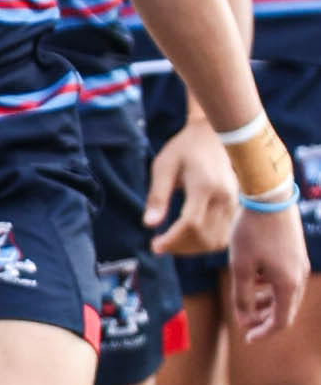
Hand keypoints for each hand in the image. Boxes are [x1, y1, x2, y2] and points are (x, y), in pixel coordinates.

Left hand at [146, 118, 237, 254]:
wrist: (214, 135)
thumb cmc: (184, 148)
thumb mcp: (164, 166)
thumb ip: (157, 196)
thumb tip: (149, 224)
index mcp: (205, 185)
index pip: (191, 224)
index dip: (172, 240)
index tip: (154, 246)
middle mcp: (224, 197)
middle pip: (204, 237)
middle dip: (179, 247)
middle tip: (158, 245)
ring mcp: (233, 203)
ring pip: (216, 241)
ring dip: (192, 249)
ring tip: (171, 243)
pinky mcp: (235, 207)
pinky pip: (222, 236)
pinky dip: (204, 243)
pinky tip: (186, 238)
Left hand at [227, 198, 309, 342]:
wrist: (268, 197)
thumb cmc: (251, 232)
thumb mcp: (240, 267)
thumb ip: (242, 297)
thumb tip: (244, 321)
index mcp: (288, 285)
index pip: (280, 321)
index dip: (263, 332)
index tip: (247, 338)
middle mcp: (299, 277)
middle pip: (284, 309)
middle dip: (263, 318)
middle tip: (243, 321)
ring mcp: (300, 264)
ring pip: (284, 294)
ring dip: (266, 302)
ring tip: (246, 301)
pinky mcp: (296, 253)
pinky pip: (285, 278)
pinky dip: (270, 286)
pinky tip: (253, 279)